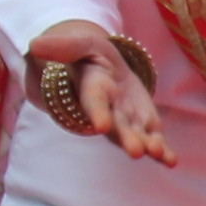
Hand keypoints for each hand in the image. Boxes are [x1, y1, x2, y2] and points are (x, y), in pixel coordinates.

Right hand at [28, 22, 171, 166]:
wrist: (101, 67)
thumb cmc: (87, 55)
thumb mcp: (79, 44)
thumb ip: (62, 47)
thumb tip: (34, 45)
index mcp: (91, 90)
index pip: (93, 103)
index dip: (97, 114)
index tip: (101, 126)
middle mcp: (107, 110)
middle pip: (117, 127)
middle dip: (126, 139)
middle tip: (136, 152)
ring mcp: (126, 120)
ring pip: (135, 135)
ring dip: (146, 146)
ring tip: (157, 153)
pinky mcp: (143, 124)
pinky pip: (152, 139)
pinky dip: (161, 151)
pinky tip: (170, 161)